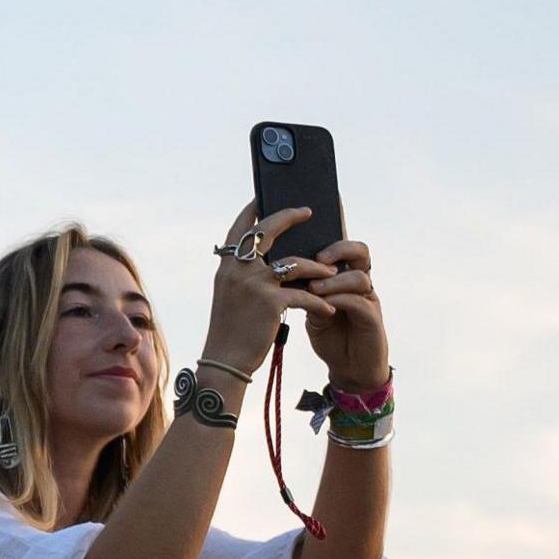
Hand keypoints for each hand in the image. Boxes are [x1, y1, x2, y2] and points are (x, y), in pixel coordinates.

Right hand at [201, 203, 332, 373]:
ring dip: (318, 269)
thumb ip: (242, 274)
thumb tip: (268, 257)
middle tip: (308, 212)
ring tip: (332, 273)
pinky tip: (329, 309)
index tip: (262, 197)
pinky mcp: (272, 303)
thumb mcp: (229, 295)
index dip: (252, 210)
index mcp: (226, 267)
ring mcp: (255, 284)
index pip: (239, 229)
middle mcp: (238, 270)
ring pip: (296, 263)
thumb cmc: (230, 330)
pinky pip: (305, 295)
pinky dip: (320, 302)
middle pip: (267, 230)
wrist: (226, 360)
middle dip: (290, 216)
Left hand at [297, 236, 385, 383]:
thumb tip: (281, 270)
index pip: (343, 247)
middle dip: (339, 249)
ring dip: (334, 281)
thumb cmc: (330, 336)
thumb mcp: (312, 309)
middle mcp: (360, 284)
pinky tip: (323, 304)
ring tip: (313, 288)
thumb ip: (305, 290)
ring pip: (359, 277)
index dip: (330, 237)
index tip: (307, 237)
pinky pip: (359, 302)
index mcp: (345, 277)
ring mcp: (369, 300)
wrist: (349, 368)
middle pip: (360, 251)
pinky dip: (339, 300)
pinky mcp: (372, 319)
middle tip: (318, 258)